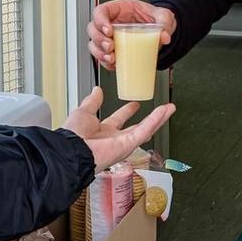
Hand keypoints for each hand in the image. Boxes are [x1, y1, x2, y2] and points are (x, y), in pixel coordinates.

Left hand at [61, 86, 175, 169]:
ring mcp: (122, 143)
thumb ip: (92, 102)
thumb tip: (97, 90)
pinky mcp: (128, 145)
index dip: (126, 112)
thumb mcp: (83, 112)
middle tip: (162, 109)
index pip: (117, 120)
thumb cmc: (73, 136)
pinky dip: (155, 120)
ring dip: (158, 118)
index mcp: (101, 132)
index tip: (134, 105)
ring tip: (170, 108)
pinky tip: (164, 111)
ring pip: (145, 129)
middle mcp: (113, 139)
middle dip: (150, 118)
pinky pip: (144, 131)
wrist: (71, 150)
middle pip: (137, 127)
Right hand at [87, 0, 175, 70]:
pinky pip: (102, 57)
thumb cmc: (154, 17)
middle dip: (99, 40)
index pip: (100, 11)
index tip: (109, 30)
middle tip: (111, 47)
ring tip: (111, 58)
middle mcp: (110, 22)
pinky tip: (113, 64)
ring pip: (94, 44)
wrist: (159, 29)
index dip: (100, 21)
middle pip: (93, 29)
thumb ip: (164, 22)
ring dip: (99, 53)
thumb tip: (164, 36)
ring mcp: (109, 37)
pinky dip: (105, 62)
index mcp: (118, 9)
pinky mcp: (113, 50)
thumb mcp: (163, 15)